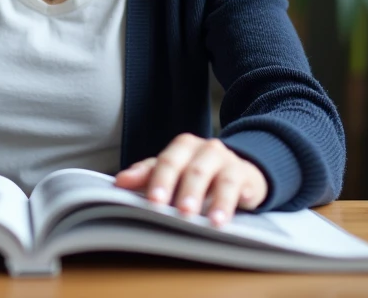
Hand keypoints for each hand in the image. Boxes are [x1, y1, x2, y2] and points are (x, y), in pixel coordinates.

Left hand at [114, 133, 267, 225]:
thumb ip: (146, 175)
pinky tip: (228, 214)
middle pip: (193, 169)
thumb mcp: (172, 172)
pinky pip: (240, 187)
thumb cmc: (197, 174)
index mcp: (183, 146)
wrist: (238, 172)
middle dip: (186, 192)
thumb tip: (120, 182)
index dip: (160, 181)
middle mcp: (206, 149)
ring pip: (220, 179)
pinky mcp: (246, 176)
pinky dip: (234, 201)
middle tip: (180, 212)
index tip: (153, 201)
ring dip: (214, 200)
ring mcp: (228, 161)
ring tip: (207, 221)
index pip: (167, 162)